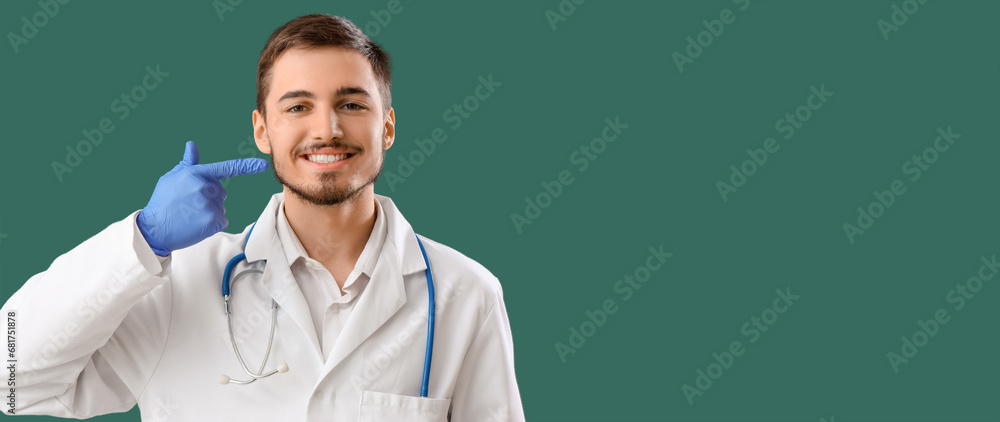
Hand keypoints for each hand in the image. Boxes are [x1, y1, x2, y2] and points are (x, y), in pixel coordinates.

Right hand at [137, 141, 267, 255]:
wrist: (154, 229)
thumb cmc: (162, 201)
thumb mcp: (172, 178)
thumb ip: (187, 163)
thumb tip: (191, 145)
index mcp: (196, 173)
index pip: (225, 168)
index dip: (246, 166)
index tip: (261, 165)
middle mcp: (204, 187)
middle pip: (221, 191)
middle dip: (210, 197)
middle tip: (189, 204)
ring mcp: (209, 204)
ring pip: (220, 207)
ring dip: (209, 211)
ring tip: (190, 215)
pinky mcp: (212, 221)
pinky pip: (221, 220)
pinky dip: (212, 224)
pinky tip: (196, 224)